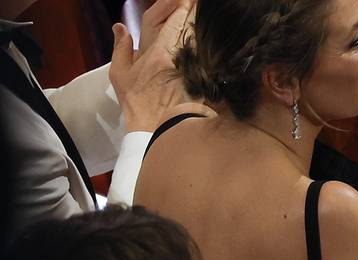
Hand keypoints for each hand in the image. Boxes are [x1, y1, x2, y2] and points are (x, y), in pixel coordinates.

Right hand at [110, 1, 204, 131]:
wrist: (155, 129)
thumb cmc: (136, 102)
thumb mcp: (120, 74)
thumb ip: (120, 47)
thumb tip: (119, 27)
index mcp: (158, 52)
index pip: (174, 22)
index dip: (182, 8)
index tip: (187, 1)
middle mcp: (177, 58)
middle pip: (192, 29)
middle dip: (196, 15)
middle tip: (200, 7)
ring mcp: (192, 71)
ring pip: (202, 44)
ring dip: (204, 33)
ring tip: (209, 24)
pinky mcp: (203, 83)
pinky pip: (208, 64)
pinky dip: (211, 55)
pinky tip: (217, 49)